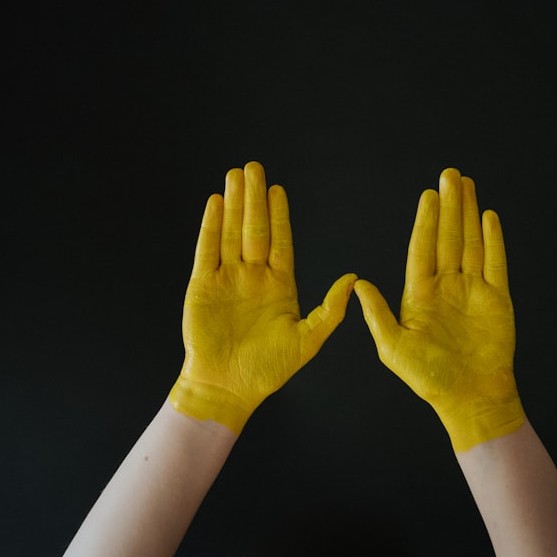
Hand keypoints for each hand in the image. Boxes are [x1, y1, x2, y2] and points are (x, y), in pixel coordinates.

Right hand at [169, 161, 355, 432]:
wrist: (228, 389)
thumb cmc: (268, 370)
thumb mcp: (307, 340)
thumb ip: (330, 310)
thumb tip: (354, 279)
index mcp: (279, 285)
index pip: (280, 241)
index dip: (278, 214)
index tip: (278, 189)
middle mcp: (253, 277)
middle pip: (254, 229)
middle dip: (254, 198)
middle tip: (254, 167)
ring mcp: (227, 279)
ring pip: (230, 233)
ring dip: (233, 204)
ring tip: (234, 175)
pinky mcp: (202, 287)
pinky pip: (207, 250)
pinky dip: (210, 227)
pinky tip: (214, 203)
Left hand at [354, 168, 524, 451]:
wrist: (471, 398)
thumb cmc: (430, 378)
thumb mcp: (394, 348)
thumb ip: (377, 314)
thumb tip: (357, 284)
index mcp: (420, 294)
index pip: (422, 248)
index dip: (426, 221)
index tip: (428, 196)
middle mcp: (447, 287)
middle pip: (447, 237)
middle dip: (449, 206)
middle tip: (450, 174)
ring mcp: (472, 290)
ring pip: (471, 243)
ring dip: (469, 214)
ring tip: (468, 185)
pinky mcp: (497, 299)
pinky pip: (496, 262)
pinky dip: (494, 239)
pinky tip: (489, 216)